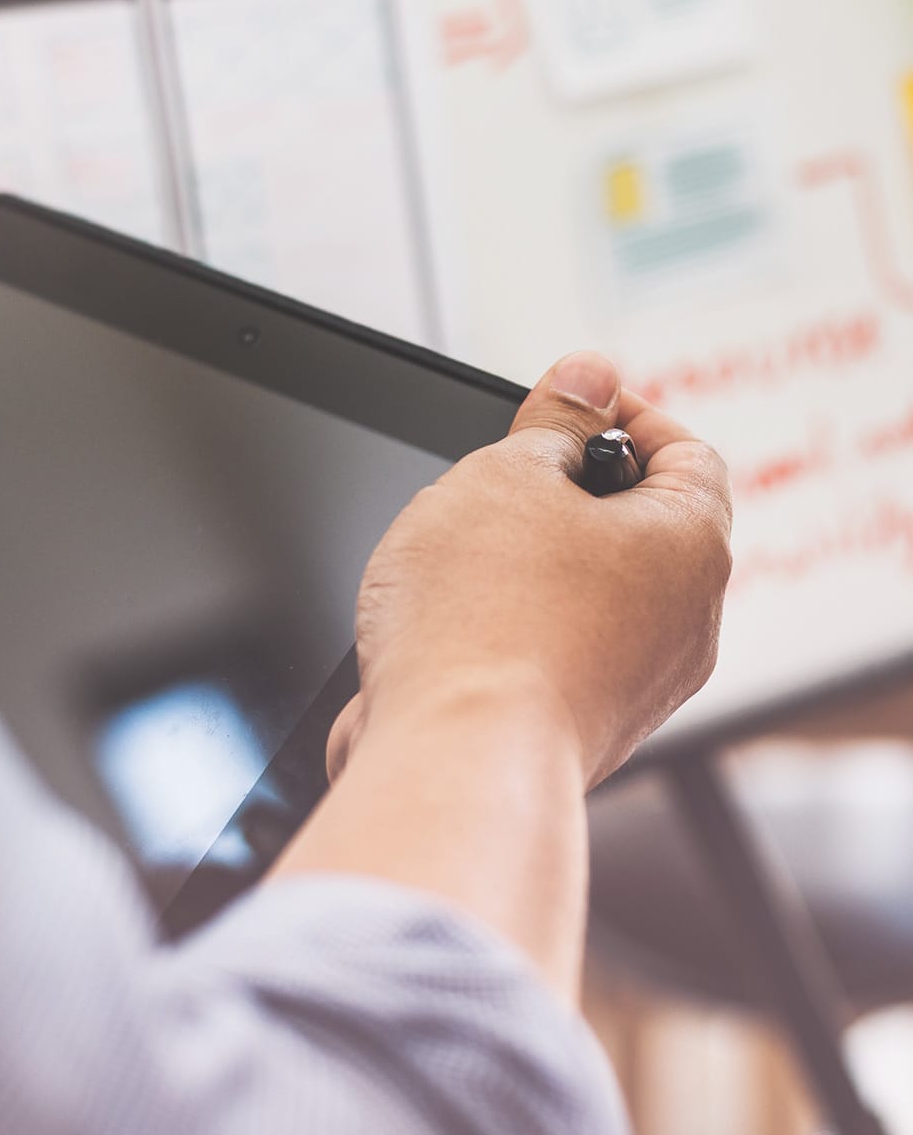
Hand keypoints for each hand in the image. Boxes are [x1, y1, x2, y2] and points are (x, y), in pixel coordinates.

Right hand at [329, 352, 732, 791]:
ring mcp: (634, 686)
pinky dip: (508, 626)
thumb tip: (588, 375)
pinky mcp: (578, 730)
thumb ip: (550, 420)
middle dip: (559, 493)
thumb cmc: (480, 617)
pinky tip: (446, 623)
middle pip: (635, 526)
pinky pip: (552, 651)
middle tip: (493, 479)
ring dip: (525, 562)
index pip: (686, 453)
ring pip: (586, 592)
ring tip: (455, 557)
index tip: (559, 407)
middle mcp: (682, 623)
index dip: (621, 416)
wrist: (450, 759)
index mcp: (689, 546)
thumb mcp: (506, 475)